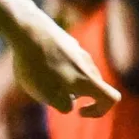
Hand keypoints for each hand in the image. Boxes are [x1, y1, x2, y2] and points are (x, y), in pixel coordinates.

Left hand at [5, 2, 120, 117]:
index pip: (112, 98)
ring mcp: (78, 50)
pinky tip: (37, 61)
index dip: (100, 110)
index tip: (79, 110)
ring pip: (80, 72)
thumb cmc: (36, 64)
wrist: (26, 28)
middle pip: (92, 86)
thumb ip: (63, 105)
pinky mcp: (67, 41)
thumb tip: (71, 104)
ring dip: (65, 81)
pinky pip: (69, 60)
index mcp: (87, 79)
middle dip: (75, 96)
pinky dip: (57, 67)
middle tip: (50, 92)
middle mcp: (88, 64)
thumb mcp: (46, 94)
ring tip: (40, 77)